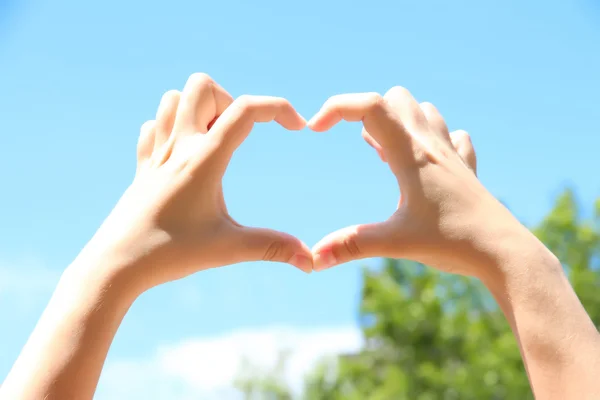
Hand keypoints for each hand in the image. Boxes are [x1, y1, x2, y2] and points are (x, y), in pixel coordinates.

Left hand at [79, 73, 312, 291]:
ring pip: (173, 99)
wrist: (115, 265)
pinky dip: (172, 127)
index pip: (246, 110)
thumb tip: (311, 261)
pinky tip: (185, 156)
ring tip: (214, 142)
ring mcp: (156, 153)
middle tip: (239, 137)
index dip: (279, 108)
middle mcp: (178, 146)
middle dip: (230, 101)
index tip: (297, 128)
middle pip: (202, 86)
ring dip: (199, 109)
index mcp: (204, 159)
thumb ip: (272, 247)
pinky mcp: (142, 166)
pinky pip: (154, 125)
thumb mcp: (228, 248)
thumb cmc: (169, 254)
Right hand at [308, 87, 524, 276]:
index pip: (369, 105)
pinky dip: (430, 138)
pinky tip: (423, 163)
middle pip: (395, 98)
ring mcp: (452, 154)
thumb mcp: (396, 243)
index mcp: (411, 153)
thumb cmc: (453, 243)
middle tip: (359, 146)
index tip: (314, 131)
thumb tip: (314, 258)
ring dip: (398, 122)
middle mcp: (432, 145)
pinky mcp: (465, 169)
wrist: (504, 252)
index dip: (335, 108)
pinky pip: (450, 135)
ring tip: (384, 153)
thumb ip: (351, 246)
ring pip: (424, 110)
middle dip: (367, 112)